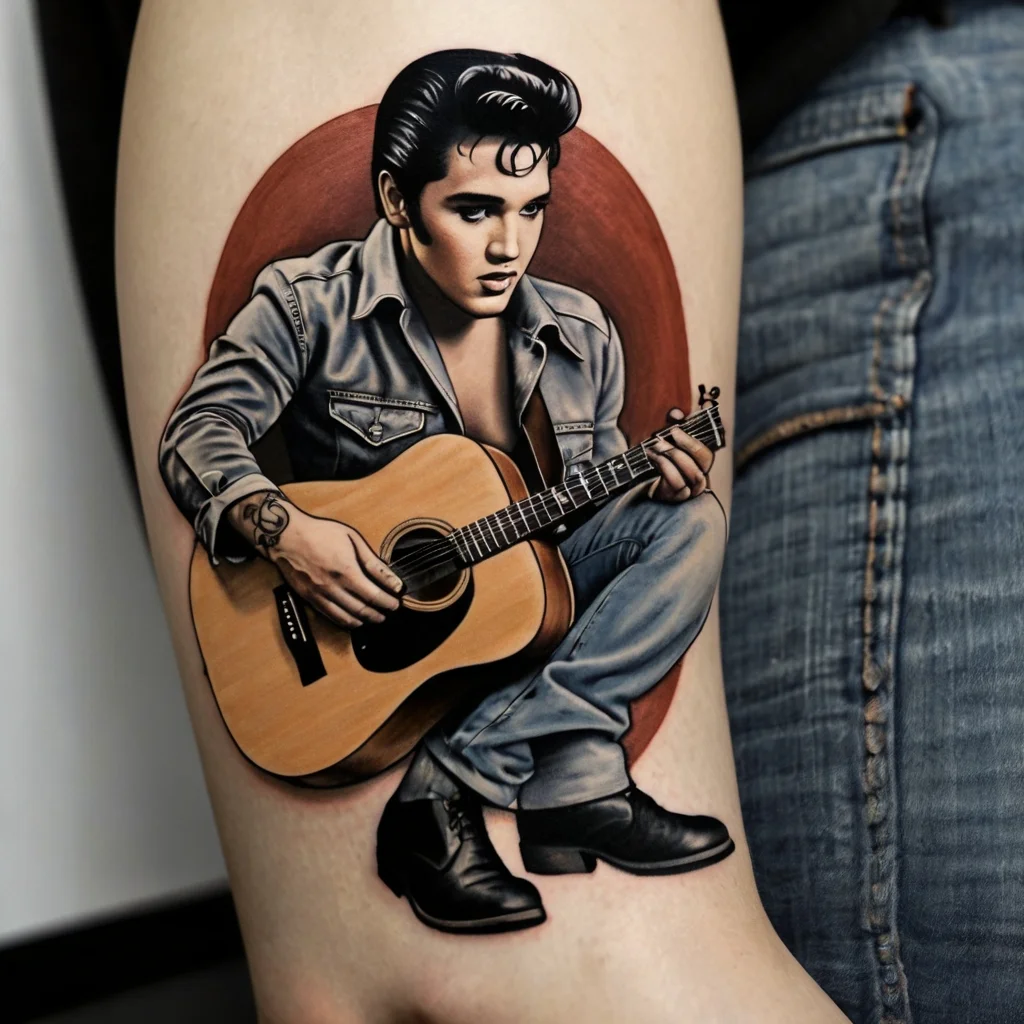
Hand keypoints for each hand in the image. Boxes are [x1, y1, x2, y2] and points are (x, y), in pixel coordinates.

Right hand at [228, 492, 403, 628]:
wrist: (286, 536)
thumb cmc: (321, 533)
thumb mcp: (352, 540)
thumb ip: (374, 563)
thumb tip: (394, 581)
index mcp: (346, 571)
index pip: (374, 596)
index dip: (388, 602)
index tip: (396, 603)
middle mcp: (333, 587)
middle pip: (362, 610)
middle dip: (379, 614)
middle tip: (389, 612)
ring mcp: (319, 595)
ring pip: (347, 617)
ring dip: (365, 620)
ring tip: (376, 618)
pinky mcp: (309, 599)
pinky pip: (331, 616)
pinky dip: (346, 622)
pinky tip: (355, 620)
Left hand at [646, 407, 713, 502]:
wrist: (645, 486)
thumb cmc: (659, 460)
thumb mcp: (666, 440)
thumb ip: (673, 426)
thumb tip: (676, 414)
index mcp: (702, 458)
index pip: (715, 441)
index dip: (714, 426)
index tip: (705, 406)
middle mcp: (702, 473)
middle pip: (706, 458)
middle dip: (689, 443)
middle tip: (673, 431)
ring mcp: (692, 488)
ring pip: (694, 472)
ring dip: (673, 454)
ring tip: (656, 444)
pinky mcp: (679, 497)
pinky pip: (676, 482)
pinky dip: (664, 466)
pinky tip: (652, 456)